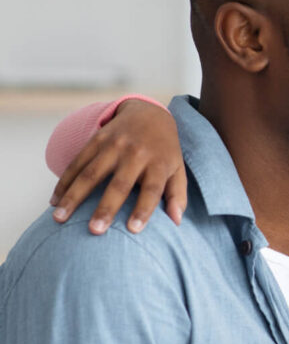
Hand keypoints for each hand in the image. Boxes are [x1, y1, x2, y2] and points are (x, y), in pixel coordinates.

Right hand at [51, 99, 185, 234]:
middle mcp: (136, 154)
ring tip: (59, 218)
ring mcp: (114, 146)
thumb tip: (176, 222)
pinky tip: (55, 200)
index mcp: (158, 164)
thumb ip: (177, 195)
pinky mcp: (96, 140)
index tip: (133, 230)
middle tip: (94, 230)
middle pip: (119, 184)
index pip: (152, 190)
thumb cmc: (165, 151)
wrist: (149, 113)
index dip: (144, 209)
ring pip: (91, 173)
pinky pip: (77, 162)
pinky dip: (64, 181)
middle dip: (106, 208)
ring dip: (74, 196)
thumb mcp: (177, 169)